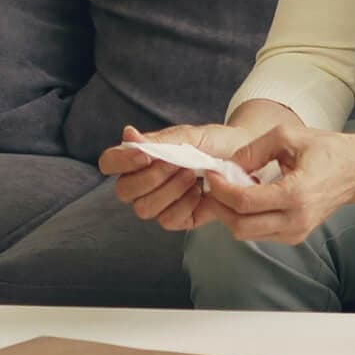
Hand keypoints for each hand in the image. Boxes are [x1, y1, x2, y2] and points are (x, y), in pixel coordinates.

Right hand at [100, 123, 253, 231]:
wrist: (245, 158)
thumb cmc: (213, 143)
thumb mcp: (188, 136)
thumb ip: (158, 140)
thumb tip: (128, 134)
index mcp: (138, 159)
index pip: (109, 163)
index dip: (121, 161)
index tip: (146, 155)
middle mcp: (143, 184)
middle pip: (124, 191)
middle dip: (151, 178)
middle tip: (178, 164)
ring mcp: (159, 203)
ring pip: (144, 209)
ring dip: (170, 191)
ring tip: (193, 176)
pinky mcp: (178, 219)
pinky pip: (168, 221)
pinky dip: (184, 205)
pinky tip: (199, 192)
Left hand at [192, 123, 354, 244]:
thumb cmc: (327, 150)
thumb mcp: (288, 136)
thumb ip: (254, 150)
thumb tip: (228, 165)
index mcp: (296, 195)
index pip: (244, 201)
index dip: (220, 188)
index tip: (211, 173)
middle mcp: (296, 220)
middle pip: (240, 225)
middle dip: (219, 205)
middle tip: (213, 183)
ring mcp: (297, 232)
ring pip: (247, 233)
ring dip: (230, 213)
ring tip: (229, 188)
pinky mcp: (295, 236)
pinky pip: (259, 233)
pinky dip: (245, 218)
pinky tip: (247, 196)